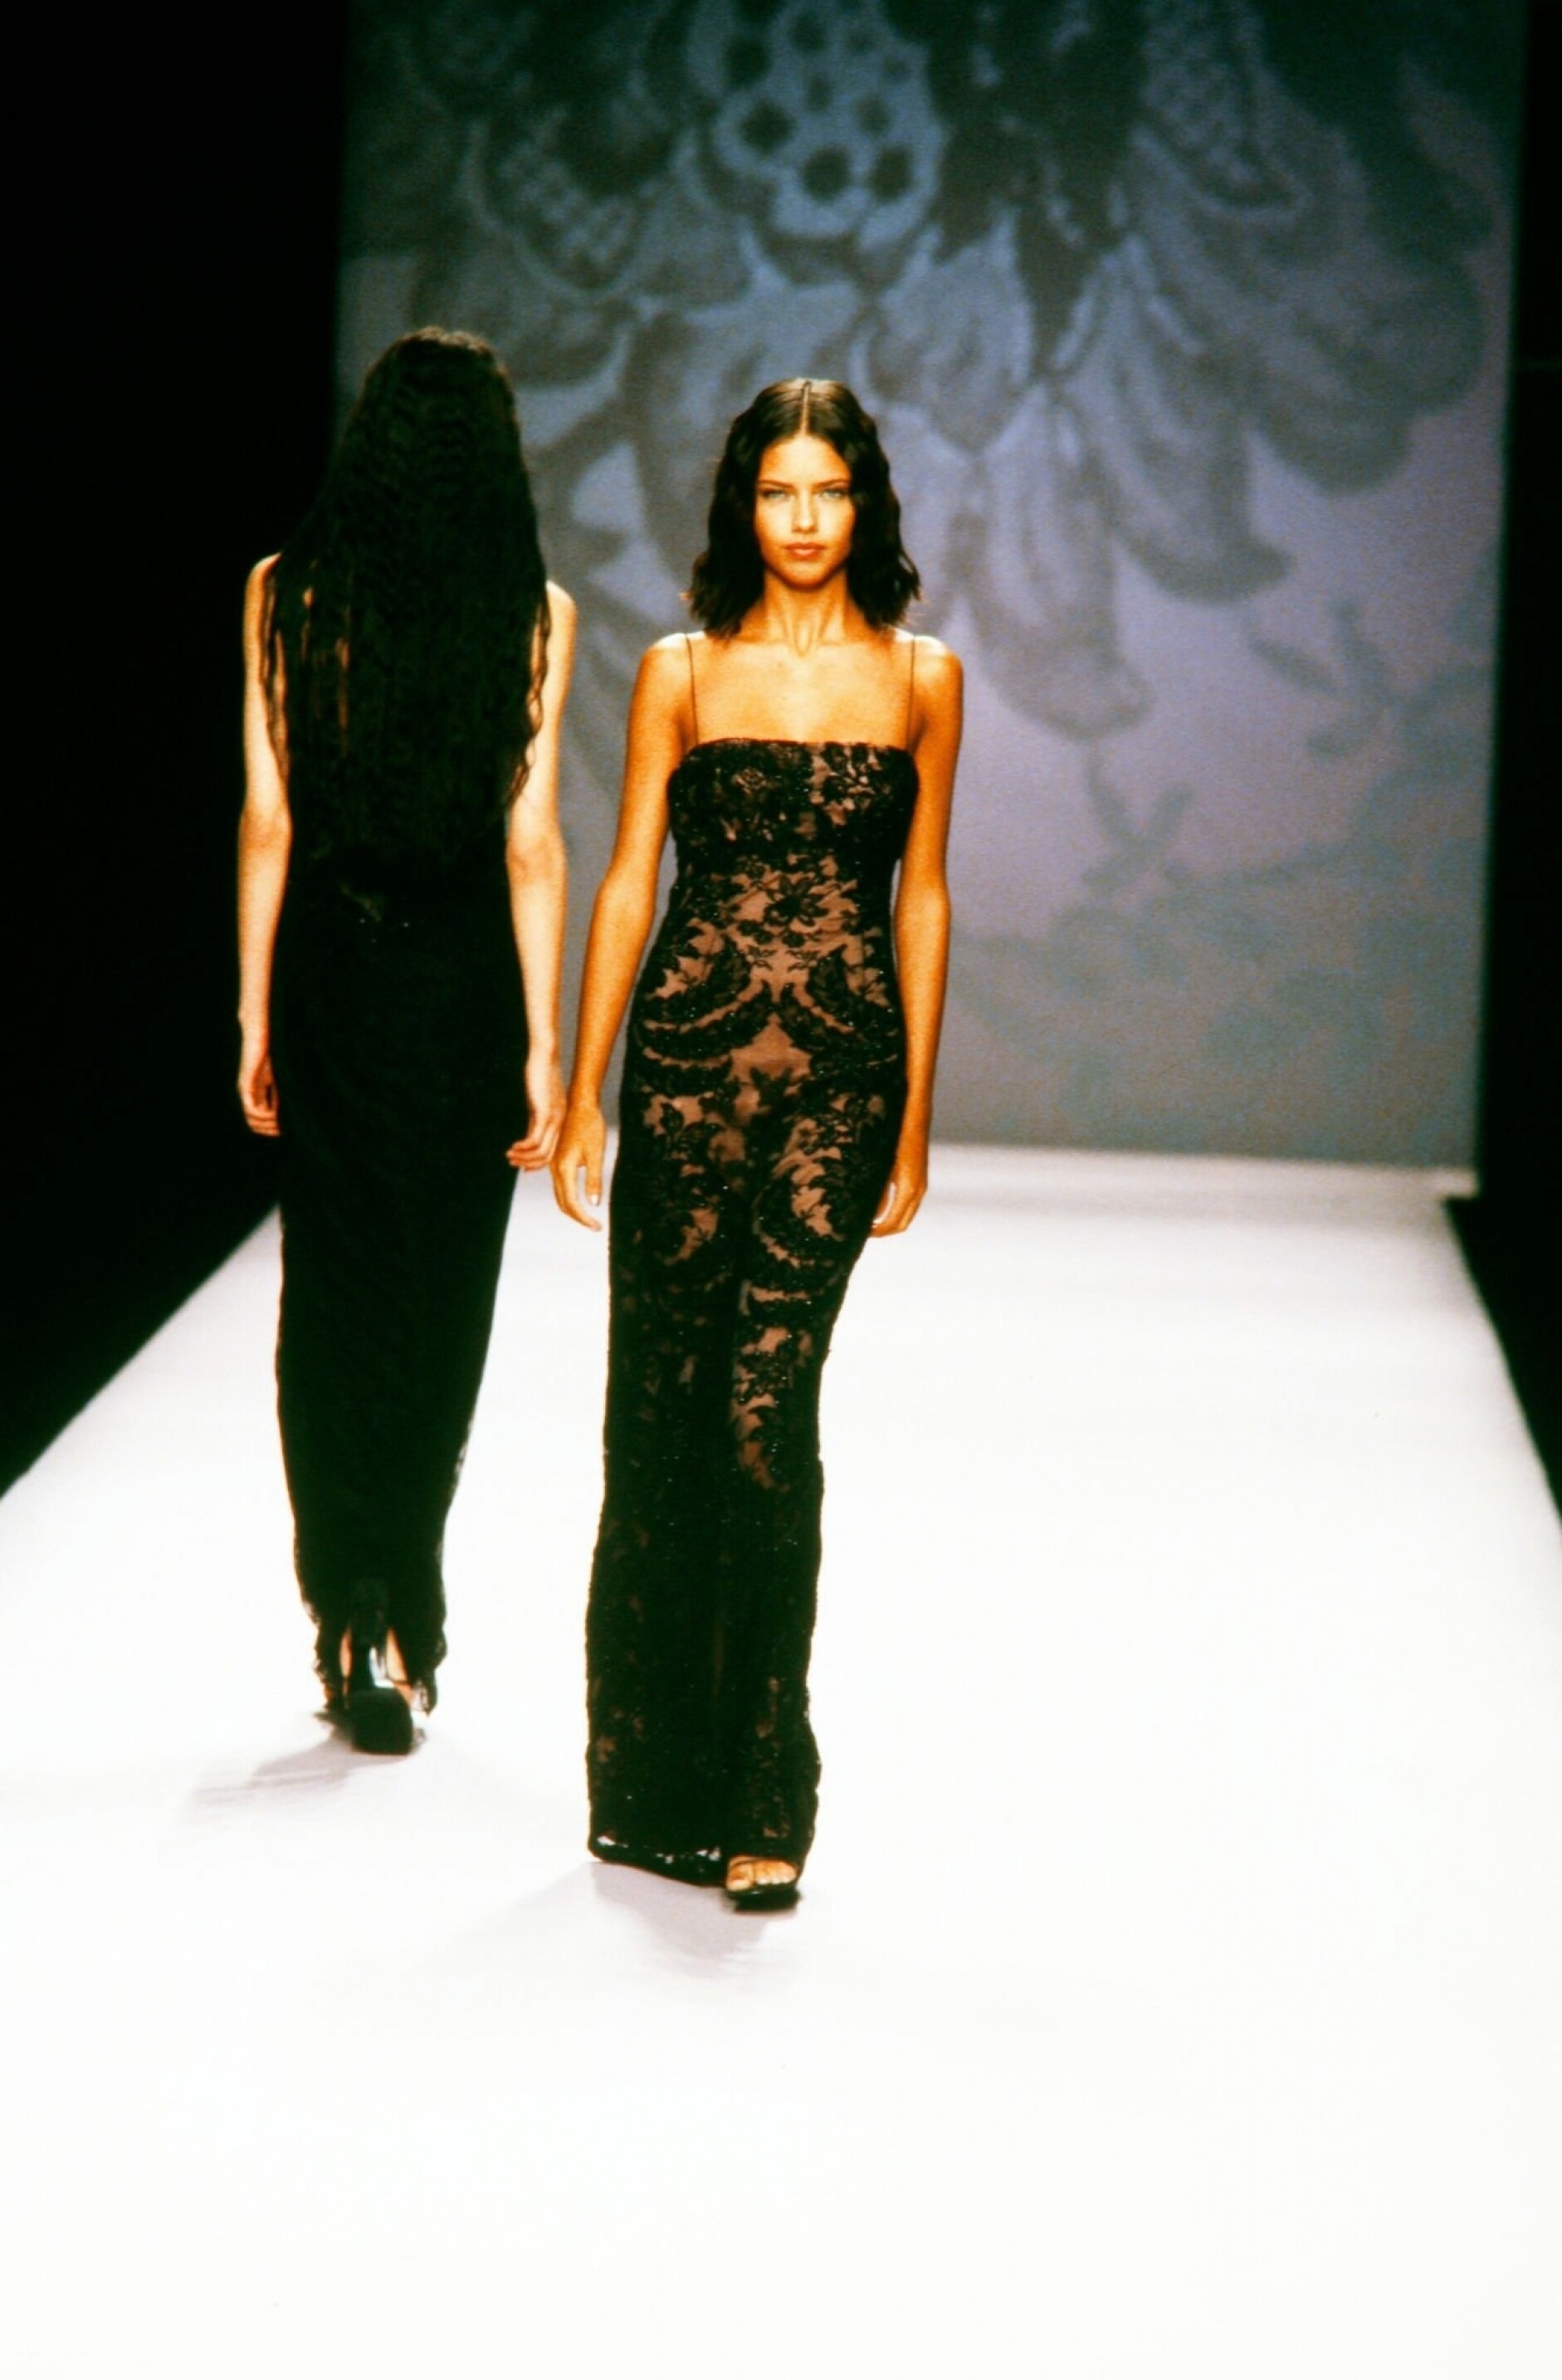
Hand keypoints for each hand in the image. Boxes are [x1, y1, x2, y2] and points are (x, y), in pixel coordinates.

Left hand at [238, 1034, 278, 1135]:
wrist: (260, 1030)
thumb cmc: (272, 1047)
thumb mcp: (280, 1073)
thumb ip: (282, 1087)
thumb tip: (296, 1104)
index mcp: (256, 1090)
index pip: (257, 1118)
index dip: (270, 1127)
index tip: (283, 1131)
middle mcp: (248, 1092)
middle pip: (253, 1121)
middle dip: (268, 1129)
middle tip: (282, 1131)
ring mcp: (246, 1088)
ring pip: (251, 1118)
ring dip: (266, 1125)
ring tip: (279, 1124)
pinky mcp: (247, 1082)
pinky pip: (251, 1107)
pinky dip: (263, 1115)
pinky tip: (274, 1115)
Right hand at [507, 1049, 565, 1170]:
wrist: (545, 1055)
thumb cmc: (540, 1075)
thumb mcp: (537, 1103)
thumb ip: (535, 1120)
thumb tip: (528, 1136)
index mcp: (559, 1121)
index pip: (551, 1151)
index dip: (537, 1162)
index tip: (522, 1166)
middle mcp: (559, 1122)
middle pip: (547, 1155)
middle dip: (529, 1163)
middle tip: (512, 1163)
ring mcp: (554, 1119)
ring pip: (542, 1151)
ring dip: (524, 1157)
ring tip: (509, 1156)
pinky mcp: (545, 1113)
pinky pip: (535, 1139)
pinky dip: (523, 1148)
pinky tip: (513, 1147)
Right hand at [551, 1099, 606, 1229]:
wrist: (580, 1105)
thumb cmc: (591, 1127)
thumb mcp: (596, 1154)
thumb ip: (594, 1180)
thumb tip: (594, 1204)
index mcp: (564, 1169)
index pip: (572, 1204)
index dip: (584, 1219)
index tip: (598, 1227)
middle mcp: (555, 1169)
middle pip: (563, 1203)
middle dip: (578, 1217)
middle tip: (594, 1226)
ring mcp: (554, 1164)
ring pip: (559, 1195)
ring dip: (572, 1208)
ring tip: (588, 1217)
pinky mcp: (557, 1160)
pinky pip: (560, 1185)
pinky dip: (569, 1197)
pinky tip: (580, 1199)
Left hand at [869, 1132, 927, 1236]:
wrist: (913, 1115)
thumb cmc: (894, 1136)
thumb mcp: (881, 1165)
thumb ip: (877, 1192)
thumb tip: (872, 1216)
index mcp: (908, 1188)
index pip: (894, 1223)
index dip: (878, 1232)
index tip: (861, 1234)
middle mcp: (918, 1189)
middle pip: (902, 1223)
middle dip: (884, 1231)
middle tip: (864, 1232)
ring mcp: (920, 1184)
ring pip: (906, 1214)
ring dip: (890, 1221)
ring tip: (869, 1221)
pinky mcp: (918, 1177)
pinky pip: (908, 1202)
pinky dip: (895, 1210)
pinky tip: (879, 1206)